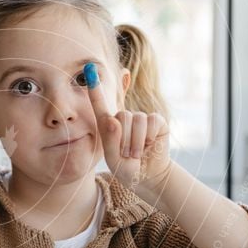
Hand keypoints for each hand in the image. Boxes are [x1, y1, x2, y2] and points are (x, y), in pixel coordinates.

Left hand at [84, 63, 170, 194]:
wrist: (150, 177)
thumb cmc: (128, 169)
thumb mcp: (114, 159)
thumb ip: (110, 141)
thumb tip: (114, 119)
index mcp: (109, 126)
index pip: (100, 106)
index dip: (95, 89)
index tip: (90, 70)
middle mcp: (124, 118)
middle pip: (120, 116)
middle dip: (124, 139)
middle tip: (128, 154)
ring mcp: (141, 118)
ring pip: (135, 119)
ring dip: (136, 141)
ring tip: (137, 153)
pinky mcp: (156, 121)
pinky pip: (150, 121)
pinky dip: (148, 137)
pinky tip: (149, 145)